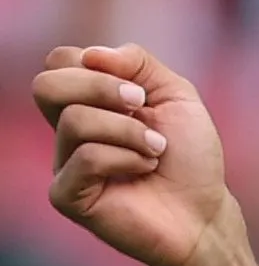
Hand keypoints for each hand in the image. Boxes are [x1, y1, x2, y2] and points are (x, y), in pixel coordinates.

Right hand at [33, 44, 233, 265]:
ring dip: (129, 130)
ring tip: (155, 149)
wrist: (205, 211)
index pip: (59, 62)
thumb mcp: (176, 95)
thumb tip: (92, 54)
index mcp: (88, 103)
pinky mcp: (67, 195)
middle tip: (140, 105)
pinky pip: (86, 157)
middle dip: (101, 88)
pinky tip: (144, 170)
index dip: (94, 64)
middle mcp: (68, 131)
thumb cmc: (191, 157)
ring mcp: (64, 163)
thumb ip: (138, 63)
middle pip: (46, 85)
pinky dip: (126, 158)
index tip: (138, 88)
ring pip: (74, 120)